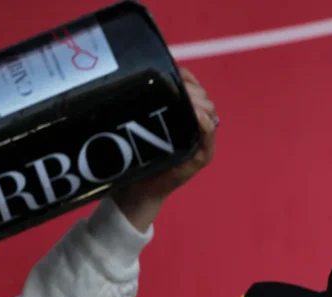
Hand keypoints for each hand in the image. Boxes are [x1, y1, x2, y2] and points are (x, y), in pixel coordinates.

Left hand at [112, 68, 217, 230]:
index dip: (186, 77)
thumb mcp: (136, 124)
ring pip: (209, 112)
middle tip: (174, 85)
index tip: (172, 70)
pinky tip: (196, 115)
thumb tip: (122, 76)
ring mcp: (200, 141)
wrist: (135, 191)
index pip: (194, 88)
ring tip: (183, 97)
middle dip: (192, 88)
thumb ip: (138, 106)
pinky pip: (208, 135)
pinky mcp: (199, 157)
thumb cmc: (134, 158)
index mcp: (182, 115)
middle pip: (204, 98)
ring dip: (199, 102)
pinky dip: (204, 123)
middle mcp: (195, 126)